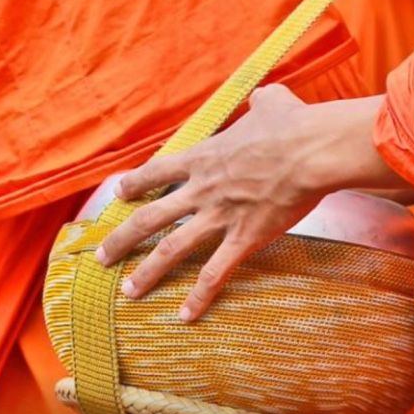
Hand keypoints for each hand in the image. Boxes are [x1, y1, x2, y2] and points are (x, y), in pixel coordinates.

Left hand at [97, 85, 412, 320]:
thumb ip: (261, 102)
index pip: (157, 172)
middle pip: (150, 217)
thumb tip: (264, 97)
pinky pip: (215, 273)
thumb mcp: (273, 103)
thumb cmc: (293, 125)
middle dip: (122, 239)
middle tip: (103, 256)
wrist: (310, 151)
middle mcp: (201, 189)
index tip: (119, 193)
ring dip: (146, 272)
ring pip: (171, 249)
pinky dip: (199, 296)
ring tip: (128, 290)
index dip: (135, 184)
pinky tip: (185, 315)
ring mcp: (219, 216)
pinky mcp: (243, 239)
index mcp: (204, 157)